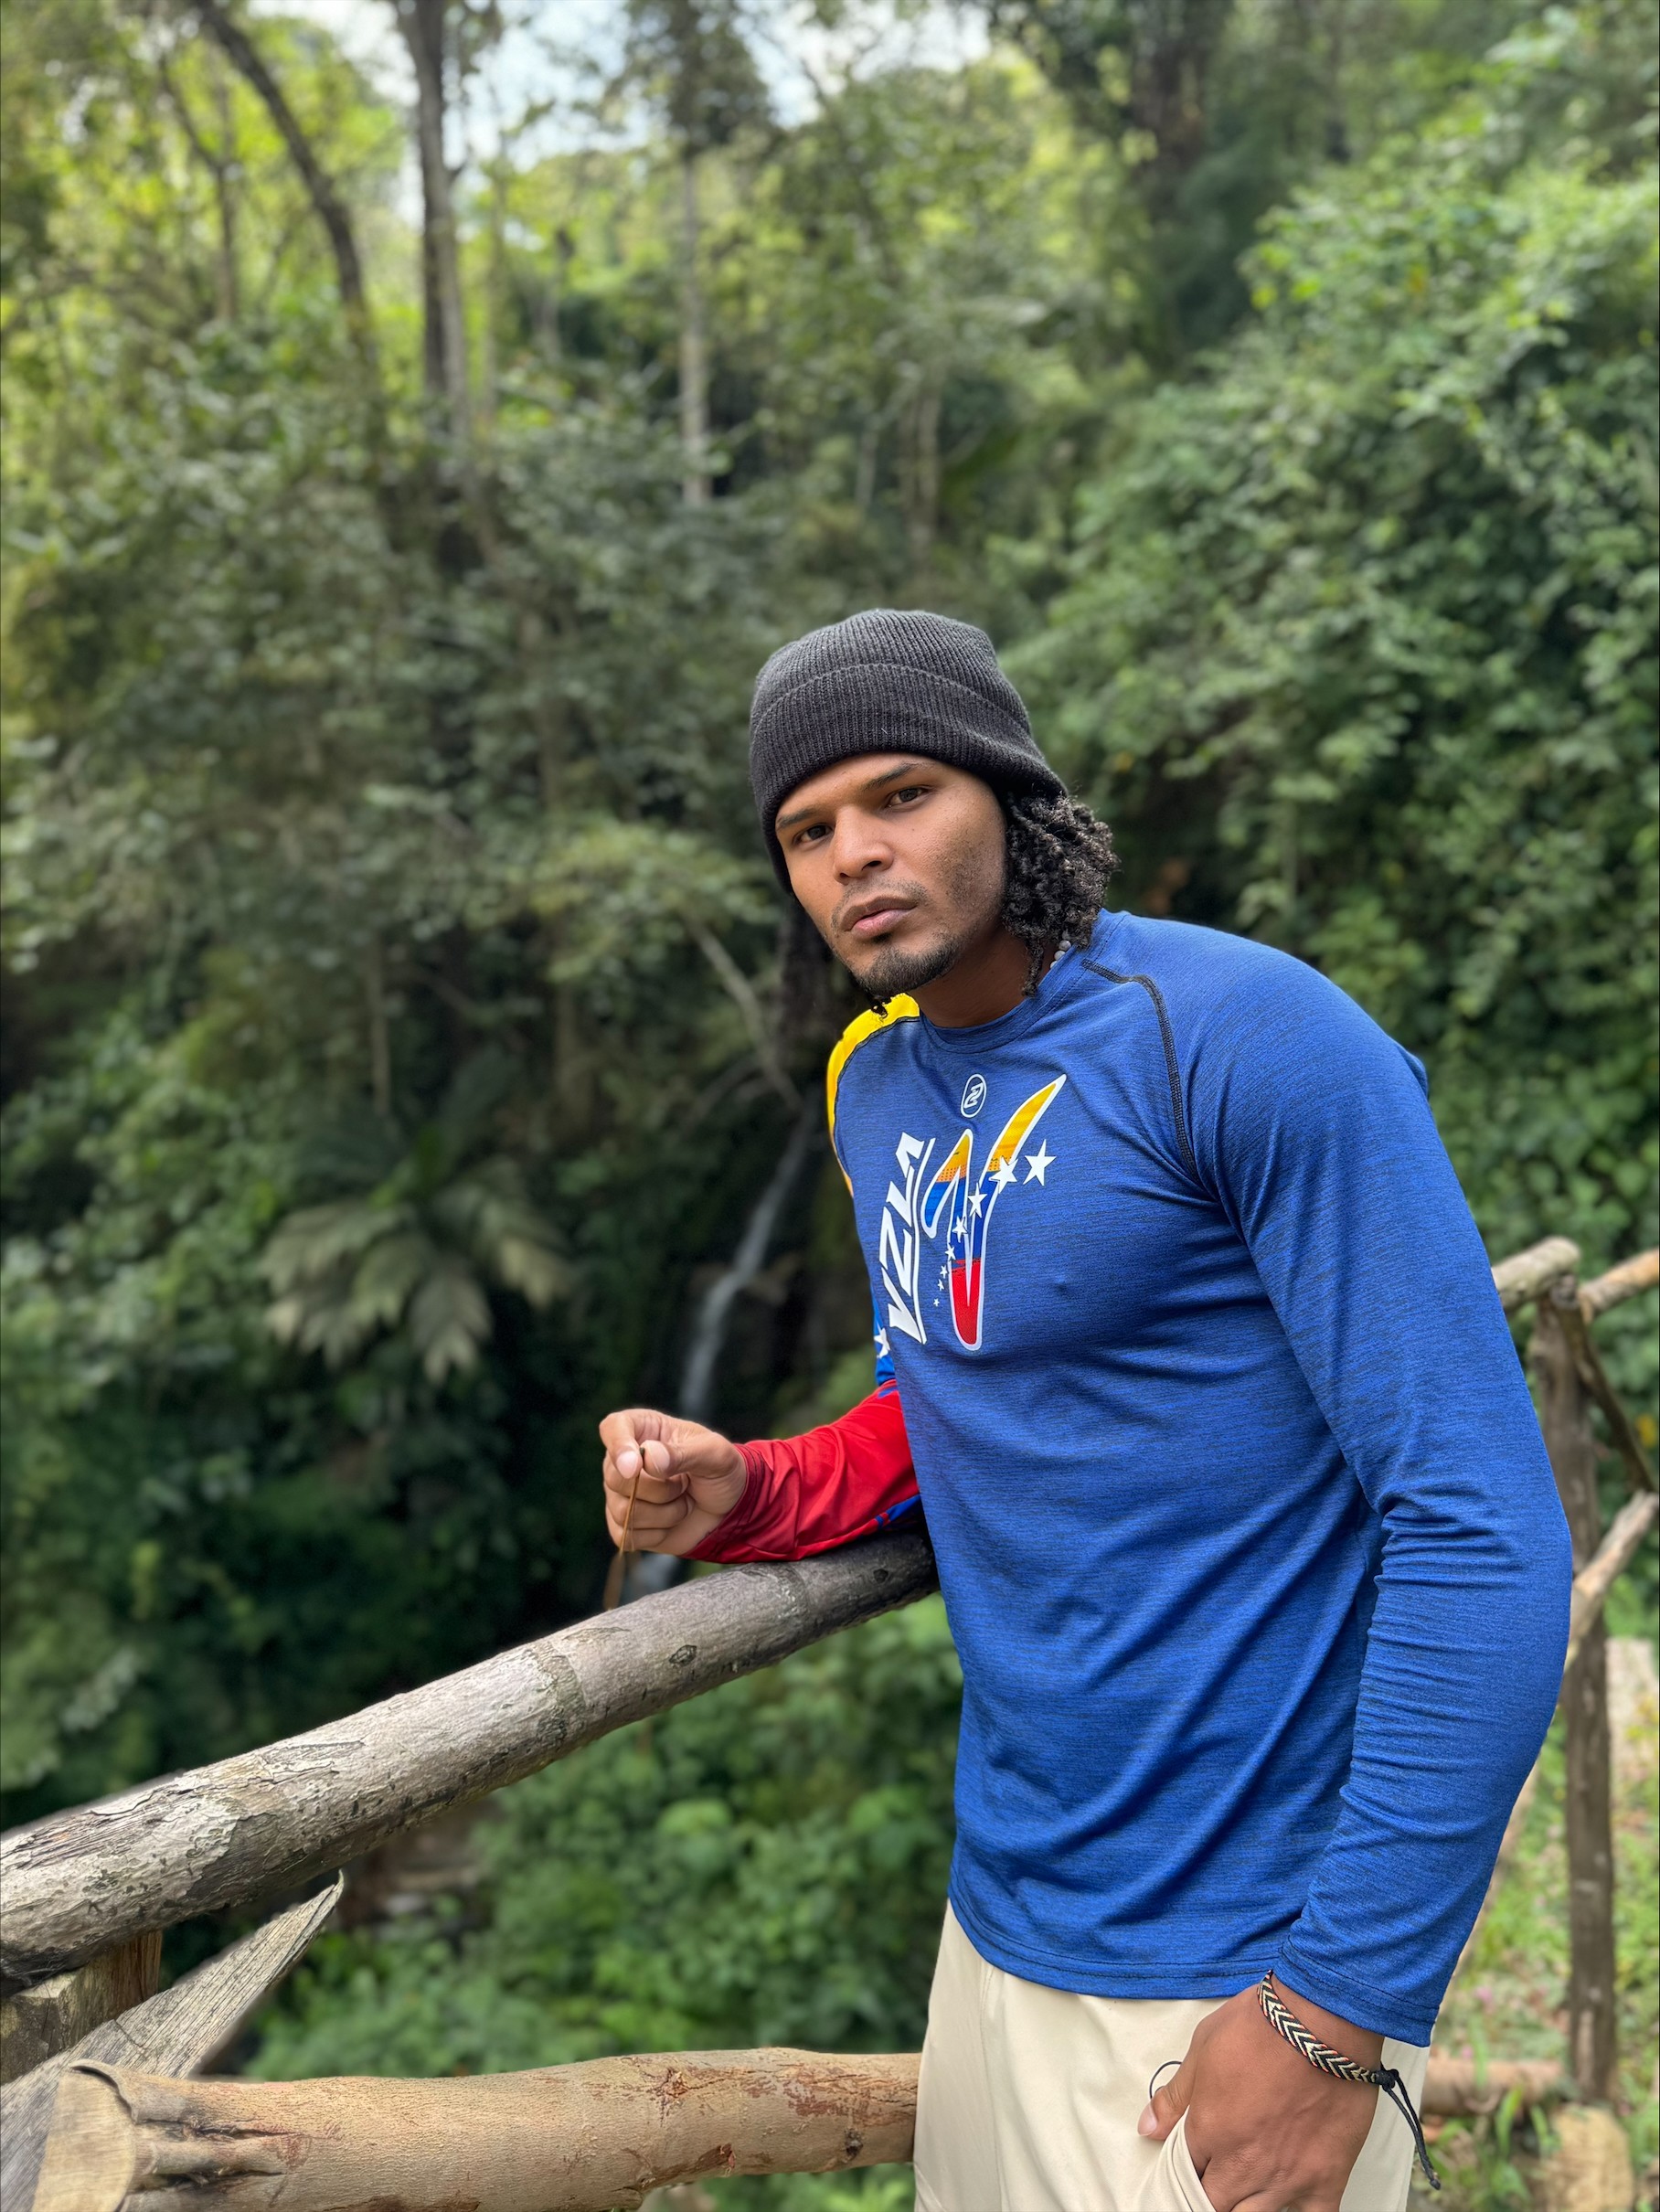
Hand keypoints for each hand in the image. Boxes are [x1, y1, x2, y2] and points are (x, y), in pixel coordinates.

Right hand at [598, 1408, 747, 1557]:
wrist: (729, 1511)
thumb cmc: (721, 1472)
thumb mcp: (715, 1455)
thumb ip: (684, 1453)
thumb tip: (649, 1458)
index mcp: (643, 1430)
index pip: (613, 1428)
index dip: (619, 1446)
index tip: (636, 1465)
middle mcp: (624, 1460)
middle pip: (616, 1478)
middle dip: (660, 1489)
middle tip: (685, 1484)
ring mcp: (621, 1494)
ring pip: (623, 1511)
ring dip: (665, 1513)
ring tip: (683, 1502)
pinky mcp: (624, 1525)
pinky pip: (627, 1536)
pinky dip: (657, 1533)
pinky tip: (671, 1522)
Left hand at [1139, 1980, 1380, 2210]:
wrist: (1319, 2021)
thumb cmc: (1259, 2026)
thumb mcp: (1203, 2046)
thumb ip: (1174, 2096)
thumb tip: (1147, 2128)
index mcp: (1209, 2131)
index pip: (1184, 2173)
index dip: (1189, 2168)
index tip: (1196, 2160)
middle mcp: (1243, 2164)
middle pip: (1215, 2203)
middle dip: (1213, 2191)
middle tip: (1221, 2173)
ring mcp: (1286, 2178)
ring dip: (1246, 2205)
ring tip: (1249, 2186)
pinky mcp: (1325, 2180)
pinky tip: (1291, 2201)